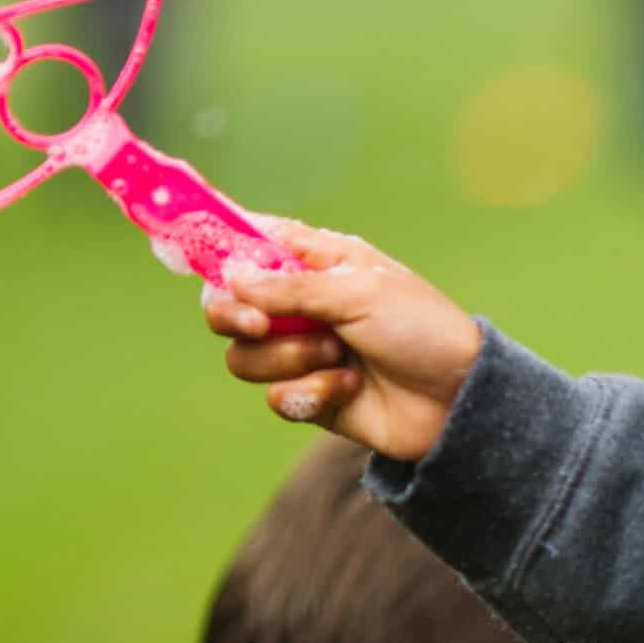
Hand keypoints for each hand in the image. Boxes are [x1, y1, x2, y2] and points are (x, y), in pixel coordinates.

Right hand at [203, 219, 482, 461]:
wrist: (458, 401)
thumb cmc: (421, 331)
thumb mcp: (358, 294)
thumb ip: (290, 286)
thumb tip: (230, 276)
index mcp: (318, 262)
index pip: (250, 241)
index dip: (216, 243)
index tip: (185, 247)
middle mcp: (302, 305)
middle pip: (226, 305)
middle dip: (234, 316)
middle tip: (259, 325)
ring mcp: (304, 353)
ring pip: (245, 358)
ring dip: (289, 360)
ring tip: (339, 358)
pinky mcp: (312, 397)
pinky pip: (276, 398)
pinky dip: (311, 394)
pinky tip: (350, 390)